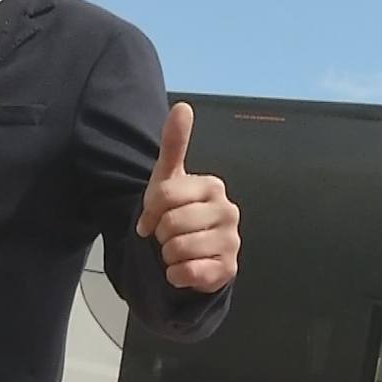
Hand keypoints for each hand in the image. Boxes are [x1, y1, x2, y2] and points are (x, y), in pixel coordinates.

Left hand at [135, 102, 239, 292]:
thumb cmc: (177, 213)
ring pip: (178, 249)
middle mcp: (228, 211)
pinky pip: (187, 273)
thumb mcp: (169, 178)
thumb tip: (182, 106)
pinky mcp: (227, 270)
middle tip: (169, 234)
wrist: (189, 256)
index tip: (153, 215)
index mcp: (212, 186)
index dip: (149, 210)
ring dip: (167, 254)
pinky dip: (176, 275)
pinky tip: (184, 269)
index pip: (164, 195)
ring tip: (177, 250)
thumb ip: (175, 143)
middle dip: (160, 233)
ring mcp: (232, 242)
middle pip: (170, 224)